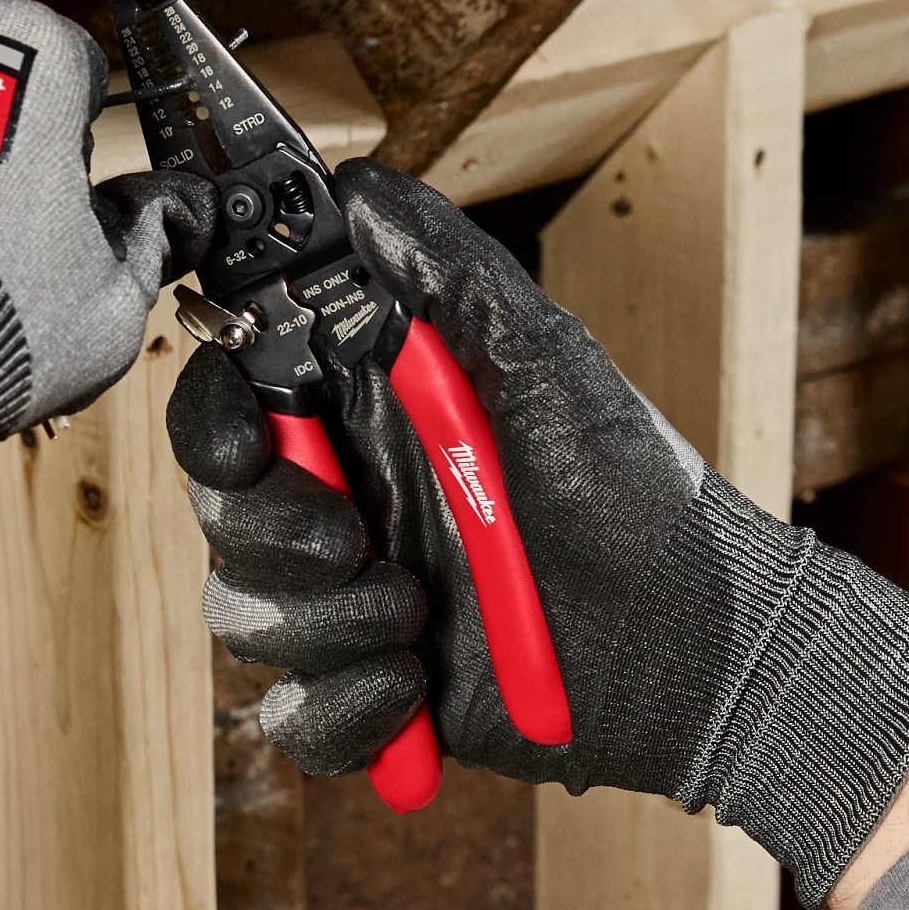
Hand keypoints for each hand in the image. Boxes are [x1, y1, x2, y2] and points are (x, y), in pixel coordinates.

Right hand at [177, 161, 908, 906]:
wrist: (694, 644)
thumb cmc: (634, 492)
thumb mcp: (548, 362)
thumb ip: (448, 274)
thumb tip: (354, 189)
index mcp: (367, 420)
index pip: (230, 408)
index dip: (213, 422)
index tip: (252, 437)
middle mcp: (345, 507)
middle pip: (222, 514)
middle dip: (273, 531)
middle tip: (354, 537)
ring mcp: (351, 607)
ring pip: (244, 619)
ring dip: (328, 621)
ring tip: (422, 618)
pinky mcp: (373, 700)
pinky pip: (295, 720)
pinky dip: (347, 711)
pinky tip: (416, 688)